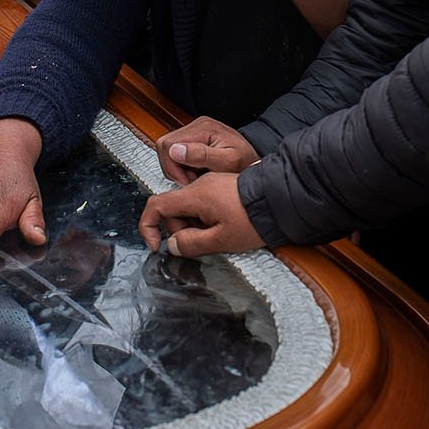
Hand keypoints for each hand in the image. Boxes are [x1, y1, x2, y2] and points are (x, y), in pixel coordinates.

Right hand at [137, 172, 264, 257]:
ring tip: (217, 235)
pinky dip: (204, 217)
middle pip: (173, 208)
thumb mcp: (221, 240)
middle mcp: (200, 184)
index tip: (157, 244)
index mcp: (195, 195)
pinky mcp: (220, 186)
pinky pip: (201, 203)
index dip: (148, 226)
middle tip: (200, 243)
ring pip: (187, 207)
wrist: (280, 201)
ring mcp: (210, 183)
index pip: (156, 205)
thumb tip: (173, 245)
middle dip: (179, 229)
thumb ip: (191, 244)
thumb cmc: (254, 218)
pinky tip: (222, 226)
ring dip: (193, 225)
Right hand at [155, 116, 259, 183]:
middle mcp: (196, 126)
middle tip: (191, 180)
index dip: (172, 166)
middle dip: (174, 169)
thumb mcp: (228, 161)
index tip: (187, 180)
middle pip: (164, 147)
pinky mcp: (193, 141)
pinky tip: (196, 172)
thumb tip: (176, 150)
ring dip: (178, 169)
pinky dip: (182, 167)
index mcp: (203, 128)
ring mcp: (193, 133)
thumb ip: (202, 155)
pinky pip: (175, 155)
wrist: (253, 162)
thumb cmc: (245, 162)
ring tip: (195, 176)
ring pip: (167, 152)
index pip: (168, 144)